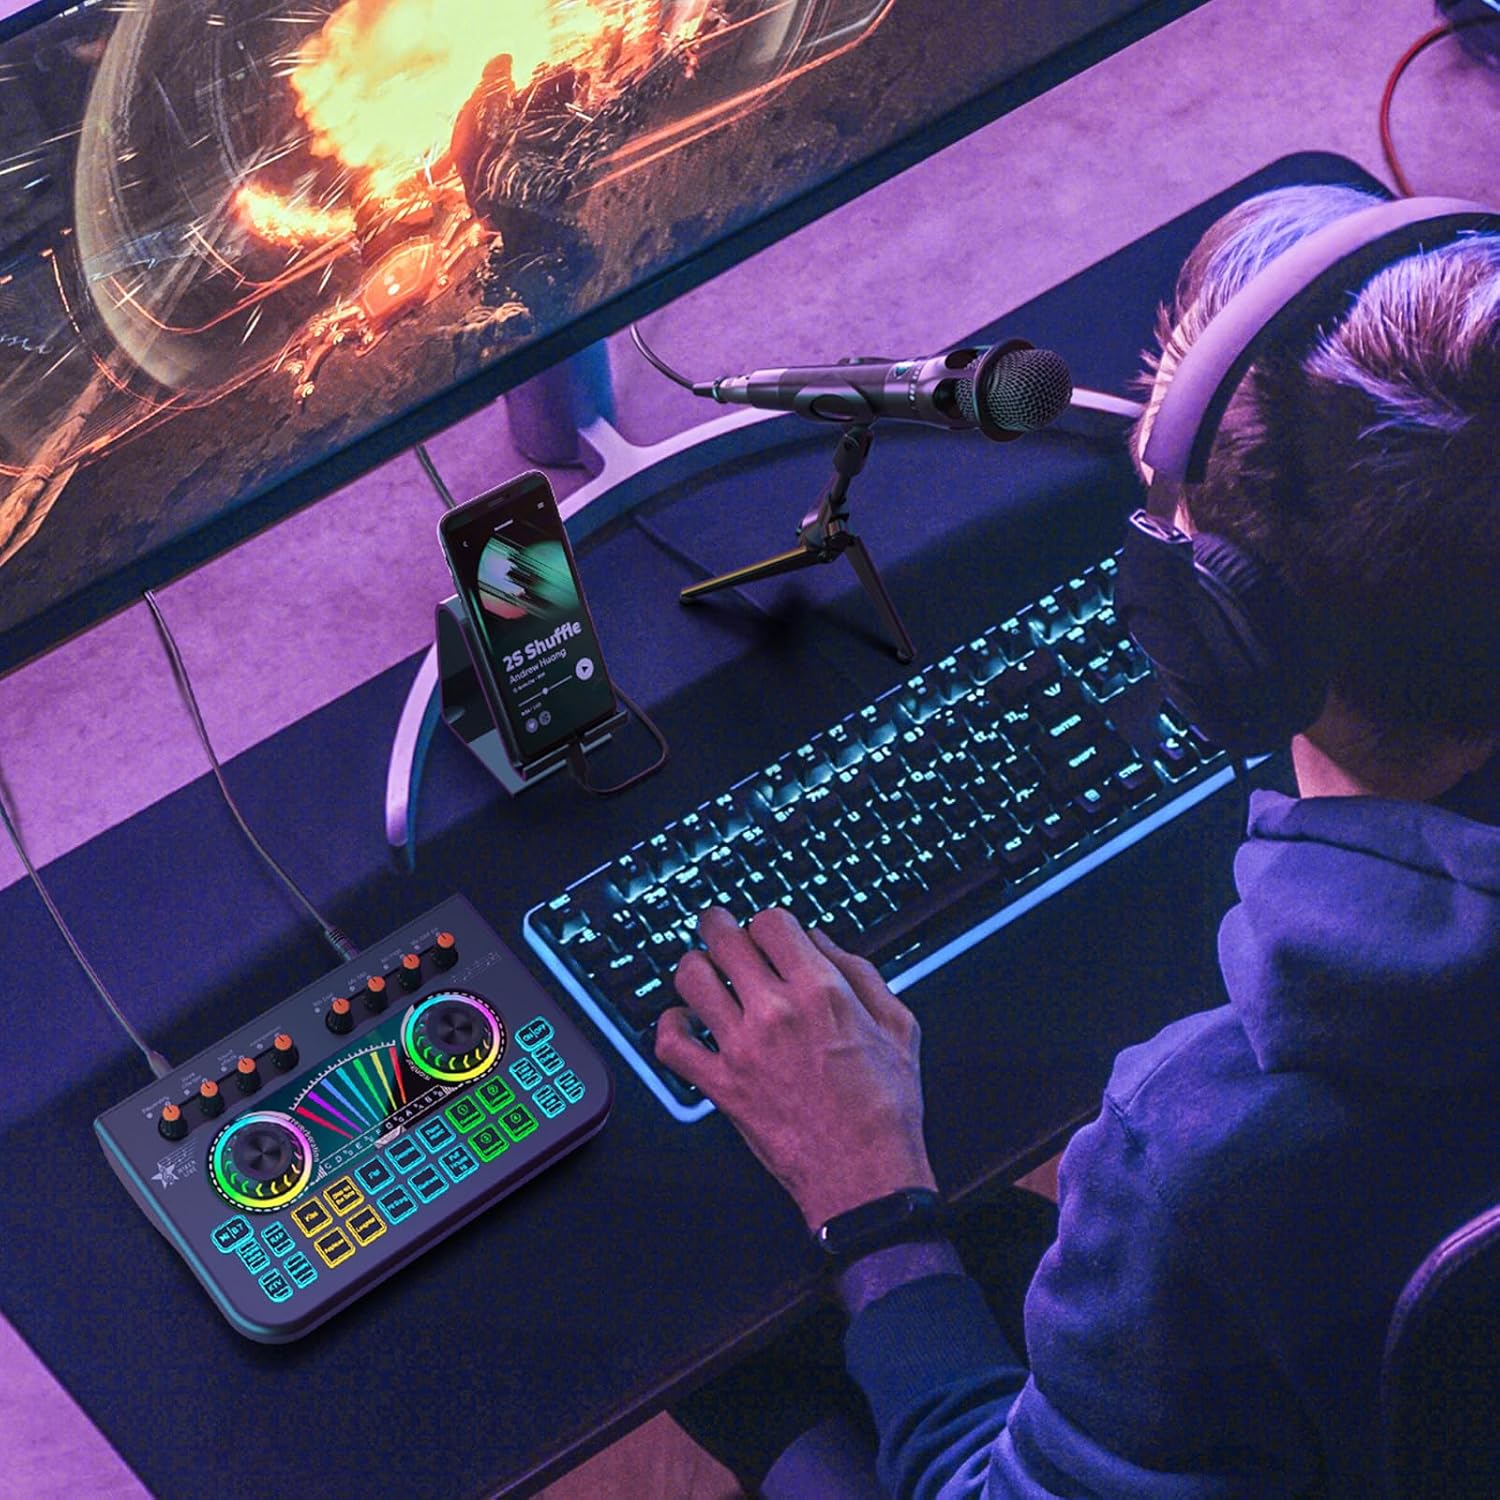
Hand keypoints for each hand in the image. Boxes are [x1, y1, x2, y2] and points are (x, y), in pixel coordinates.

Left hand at [655, 905, 936, 1229]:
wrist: (865, 1176)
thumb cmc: (885, 1109)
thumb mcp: (897, 1026)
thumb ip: (860, 973)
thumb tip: (821, 940)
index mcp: (821, 991)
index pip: (770, 922)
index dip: (768, 922)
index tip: (768, 932)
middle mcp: (775, 1012)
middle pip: (724, 939)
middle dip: (720, 926)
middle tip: (720, 927)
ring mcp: (742, 1048)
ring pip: (691, 978)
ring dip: (695, 968)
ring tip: (704, 972)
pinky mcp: (721, 1086)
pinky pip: (671, 1043)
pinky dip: (670, 1026)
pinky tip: (686, 1022)